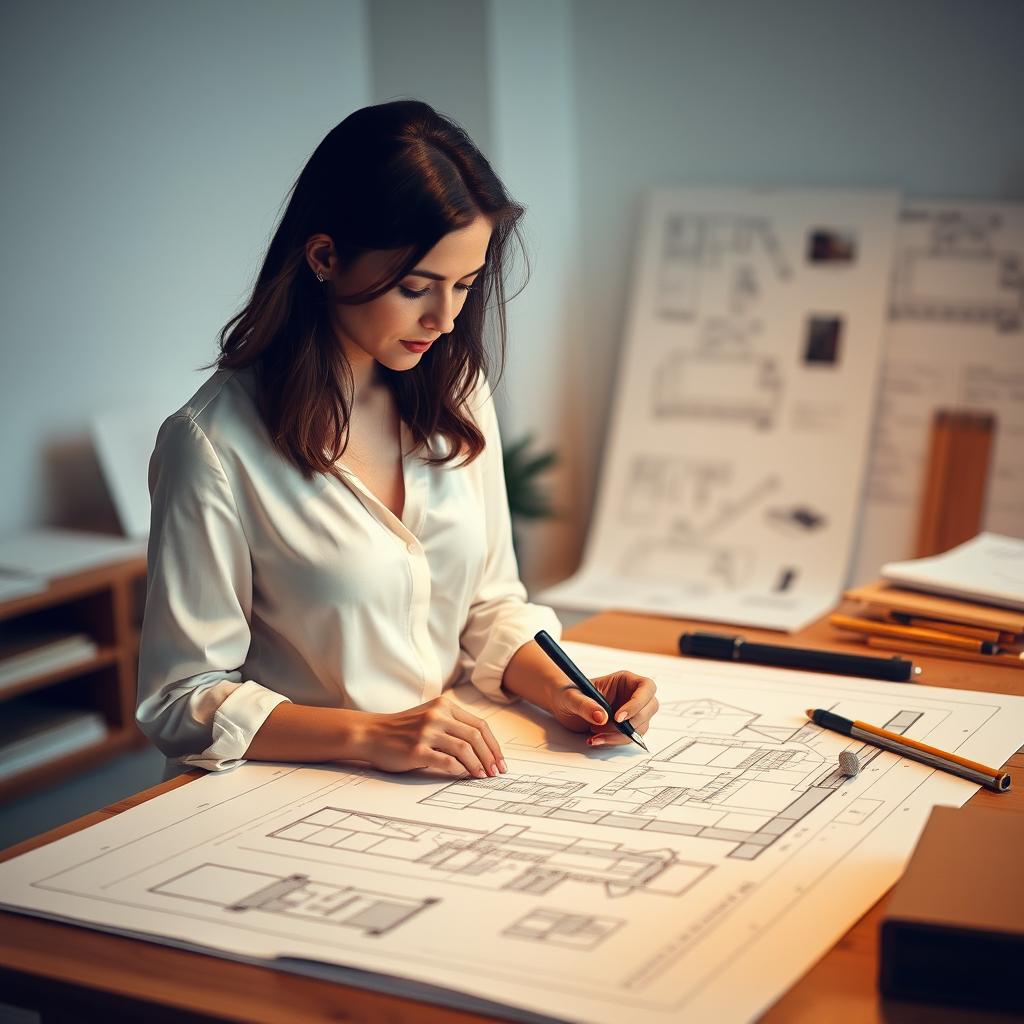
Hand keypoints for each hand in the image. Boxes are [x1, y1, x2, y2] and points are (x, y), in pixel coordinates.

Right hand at [359, 696, 506, 777]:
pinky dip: (460, 770)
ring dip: (478, 765)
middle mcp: (438, 715)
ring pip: (465, 748)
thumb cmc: (402, 729)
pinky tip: (464, 775)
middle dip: (491, 757)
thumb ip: (452, 725)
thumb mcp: (429, 717)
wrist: (370, 733)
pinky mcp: (417, 750)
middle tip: (496, 772)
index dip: (494, 745)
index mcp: (444, 706)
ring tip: (482, 776)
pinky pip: (447, 761)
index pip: (480, 725)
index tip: (500, 760)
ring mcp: (427, 732)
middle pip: (476, 736)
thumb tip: (482, 749)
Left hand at [550, 671, 658, 747]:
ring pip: (641, 726)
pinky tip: (596, 740)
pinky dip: (614, 741)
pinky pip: (629, 737)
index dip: (638, 702)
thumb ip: (585, 704)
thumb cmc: (568, 693)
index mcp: (624, 680)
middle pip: (650, 708)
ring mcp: (631, 712)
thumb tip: (601, 717)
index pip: (646, 687)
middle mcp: (631, 695)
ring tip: (595, 735)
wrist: (562, 706)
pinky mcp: (625, 727)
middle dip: (632, 723)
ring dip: (620, 735)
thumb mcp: (572, 696)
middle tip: (607, 728)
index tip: (619, 717)